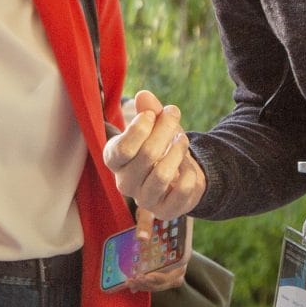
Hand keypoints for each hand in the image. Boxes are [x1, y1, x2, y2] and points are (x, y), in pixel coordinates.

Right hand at [104, 90, 205, 218]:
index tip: (152, 115)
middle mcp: (124, 183)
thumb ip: (149, 110)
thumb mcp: (155, 125)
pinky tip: (188, 165)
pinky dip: (189, 172)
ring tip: (183, 140)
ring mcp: (144, 199)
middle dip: (165, 130)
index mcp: (115, 160)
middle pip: (147, 154)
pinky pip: (181, 190)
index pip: (122, 148)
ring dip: (178, 150)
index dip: (140, 128)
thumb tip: (144, 95)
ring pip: (162, 174)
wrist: (179, 175)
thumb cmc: (161, 146)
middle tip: (174, 116)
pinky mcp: (165, 211)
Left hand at [120, 213, 190, 292]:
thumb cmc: (159, 205)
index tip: (146, 276)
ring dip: (147, 286)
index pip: (177, 269)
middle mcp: (180, 257)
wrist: (160, 201)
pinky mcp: (164, 262)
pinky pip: (158, 278)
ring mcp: (173, 261)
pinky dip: (146, 283)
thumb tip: (141, 238)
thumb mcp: (151, 211)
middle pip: (170, 280)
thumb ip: (146, 222)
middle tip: (133, 281)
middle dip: (150, 284)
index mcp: (183, 247)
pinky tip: (133, 284)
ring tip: (130, 283)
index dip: (162, 277)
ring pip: (164, 282)